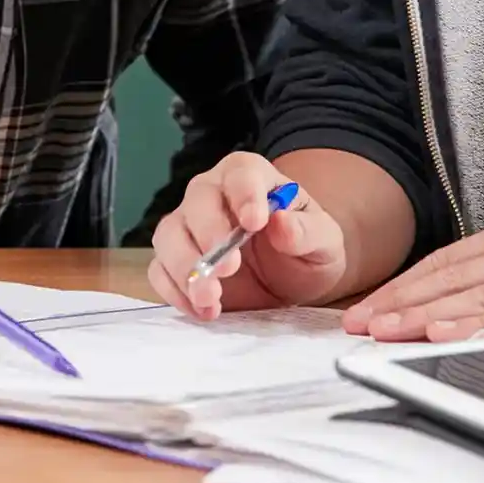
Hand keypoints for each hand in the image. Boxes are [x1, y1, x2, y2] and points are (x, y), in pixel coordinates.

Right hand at [148, 152, 346, 319]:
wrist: (291, 277)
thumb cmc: (305, 246)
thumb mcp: (324, 241)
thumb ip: (307, 231)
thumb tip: (281, 223)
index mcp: (251, 176)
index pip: (241, 173)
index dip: (244, 194)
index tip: (255, 223)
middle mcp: (212, 193)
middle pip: (197, 201)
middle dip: (209, 235)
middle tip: (228, 269)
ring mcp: (189, 226)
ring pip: (169, 235)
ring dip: (185, 267)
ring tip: (211, 298)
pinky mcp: (176, 261)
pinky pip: (159, 270)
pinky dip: (175, 291)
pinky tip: (204, 309)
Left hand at [341, 215, 483, 342]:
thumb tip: (417, 312)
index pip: (447, 261)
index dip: (403, 287)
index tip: (366, 309)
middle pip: (457, 279)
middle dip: (403, 305)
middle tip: (362, 325)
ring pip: (482, 300)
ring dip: (428, 319)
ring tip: (389, 332)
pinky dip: (479, 329)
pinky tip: (445, 336)